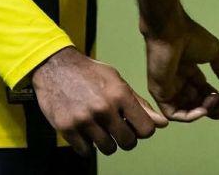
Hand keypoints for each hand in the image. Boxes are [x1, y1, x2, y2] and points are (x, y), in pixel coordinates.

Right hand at [31, 46, 167, 155]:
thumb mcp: (118, 82)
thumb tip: (162, 123)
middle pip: (128, 142)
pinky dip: (88, 146)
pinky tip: (87, 132)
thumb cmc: (91, 73)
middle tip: (119, 130)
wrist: (56, 67)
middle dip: (127, 139)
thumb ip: (140, 104)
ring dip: (107, 143)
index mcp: (120, 94)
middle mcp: (104, 109)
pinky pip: (85, 151)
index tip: (136, 126)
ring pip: (108, 149)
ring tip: (102, 129)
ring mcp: (84, 120)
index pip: (146, 128)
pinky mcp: (67, 128)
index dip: (144, 130)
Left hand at [143, 12, 218, 122]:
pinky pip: (174, 112)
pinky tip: (203, 109)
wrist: (172, 33)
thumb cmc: (192, 38)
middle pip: (197, 103)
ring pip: (187, 110)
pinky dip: (190, 115)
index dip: (218, 99)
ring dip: (204, 110)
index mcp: (189, 71)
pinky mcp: (160, 94)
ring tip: (216, 102)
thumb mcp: (214, 53)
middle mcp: (179, 82)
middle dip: (214, 108)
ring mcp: (168, 89)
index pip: (204, 91)